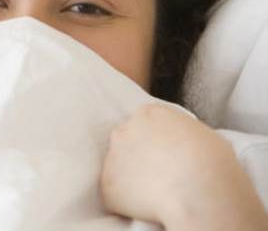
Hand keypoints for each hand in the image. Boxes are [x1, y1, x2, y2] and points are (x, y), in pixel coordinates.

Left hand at [100, 103, 267, 229]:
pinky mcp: (107, 185)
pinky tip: (148, 206)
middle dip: (138, 156)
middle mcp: (124, 130)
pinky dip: (128, 202)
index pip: (144, 122)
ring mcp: (112, 157)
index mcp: (148, 113)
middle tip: (160, 174)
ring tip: (156, 191)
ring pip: (118, 168)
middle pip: (126, 142)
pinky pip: (115, 194)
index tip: (165, 154)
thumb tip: (183, 144)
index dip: (155, 140)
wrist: (199, 191)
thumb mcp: (205, 136)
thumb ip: (183, 134)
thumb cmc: (213, 163)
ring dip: (131, 178)